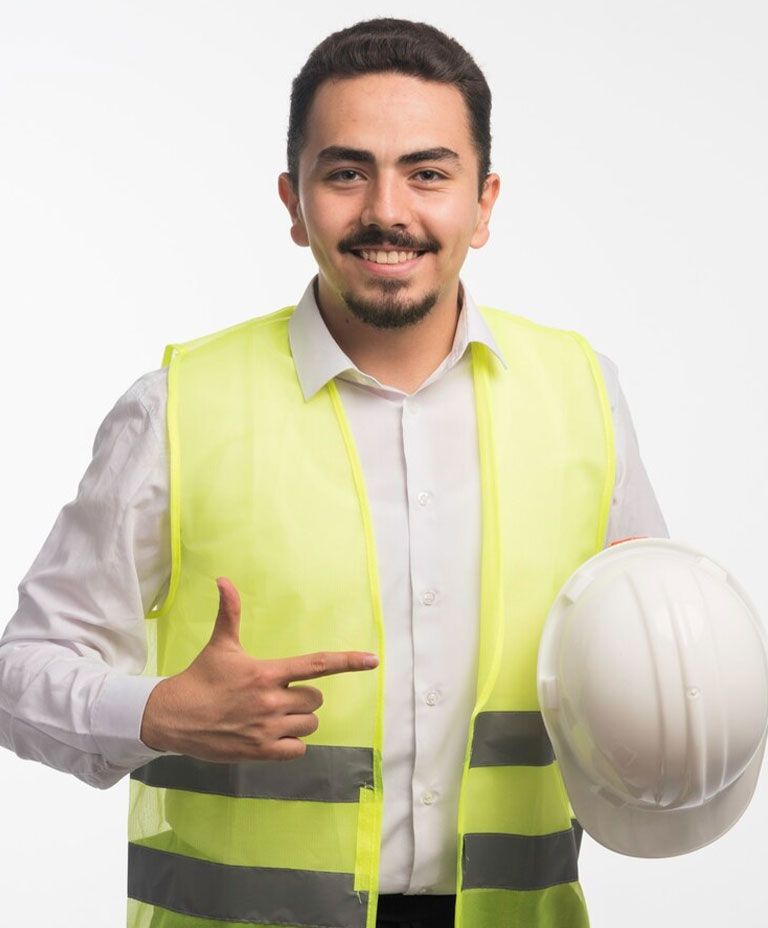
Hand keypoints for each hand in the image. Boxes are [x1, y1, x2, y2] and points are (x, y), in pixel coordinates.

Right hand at [139, 577, 377, 761]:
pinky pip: (298, 749)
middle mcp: (272, 701)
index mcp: (267, 672)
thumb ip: (229, 612)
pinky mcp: (261, 751)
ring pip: (309, 724)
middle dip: (302, 698)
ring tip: (273, 715)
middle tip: (278, 695)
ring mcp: (268, 728)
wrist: (173, 717)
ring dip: (298, 721)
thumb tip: (223, 578)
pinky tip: (271, 734)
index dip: (348, 661)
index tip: (373, 660)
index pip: (317, 665)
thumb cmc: (201, 678)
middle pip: (315, 700)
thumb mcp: (220, 645)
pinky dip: (290, 744)